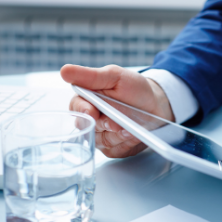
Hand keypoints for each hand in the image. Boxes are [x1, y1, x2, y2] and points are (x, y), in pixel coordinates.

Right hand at [60, 64, 174, 157]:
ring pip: (101, 141)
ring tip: (131, 128)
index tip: (92, 112)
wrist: (157, 104)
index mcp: (87, 99)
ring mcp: (101, 135)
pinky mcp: (113, 148)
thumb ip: (90, 76)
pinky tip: (134, 135)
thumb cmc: (135, 88)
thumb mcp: (115, 76)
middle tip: (117, 123)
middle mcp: (91, 119)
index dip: (83, 111)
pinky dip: (125, 143)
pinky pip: (114, 150)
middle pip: (87, 128)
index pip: (76, 108)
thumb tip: (64, 70)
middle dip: (104, 125)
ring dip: (118, 135)